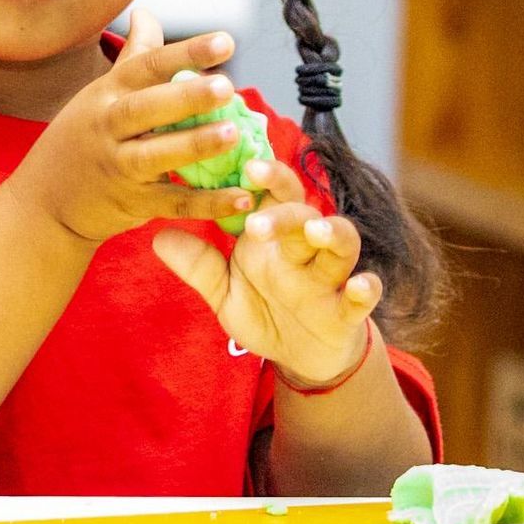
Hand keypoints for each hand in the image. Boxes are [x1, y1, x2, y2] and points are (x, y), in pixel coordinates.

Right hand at [3, 8, 257, 246]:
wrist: (43, 203)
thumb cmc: (81, 138)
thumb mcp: (99, 94)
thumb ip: (132, 56)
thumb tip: (146, 11)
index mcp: (107, 94)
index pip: (146, 66)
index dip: (185, 52)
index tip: (226, 41)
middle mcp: (109, 126)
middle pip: (146, 108)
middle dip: (186, 97)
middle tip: (227, 86)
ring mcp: (118, 167)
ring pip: (156, 155)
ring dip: (194, 145)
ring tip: (233, 133)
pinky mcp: (131, 204)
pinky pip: (172, 203)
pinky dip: (208, 204)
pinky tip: (242, 198)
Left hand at [151, 157, 380, 385]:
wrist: (300, 357)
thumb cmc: (265, 311)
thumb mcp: (224, 293)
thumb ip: (199, 265)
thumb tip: (158, 236)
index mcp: (275, 238)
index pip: (274, 194)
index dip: (266, 176)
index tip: (247, 165)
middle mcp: (304, 250)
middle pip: (304, 214)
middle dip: (284, 213)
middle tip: (256, 223)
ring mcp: (329, 278)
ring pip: (342, 242)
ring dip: (332, 232)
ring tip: (316, 230)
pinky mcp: (346, 312)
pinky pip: (362, 296)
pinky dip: (365, 288)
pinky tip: (361, 285)